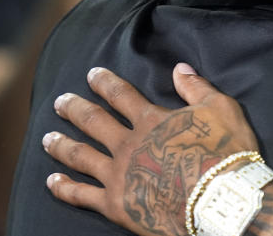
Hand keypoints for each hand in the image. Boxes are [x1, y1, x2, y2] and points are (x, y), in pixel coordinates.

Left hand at [44, 63, 272, 235]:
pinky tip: (51, 180)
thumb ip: (196, 87)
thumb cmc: (225, 153)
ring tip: (47, 138)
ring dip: (62, 144)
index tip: (91, 73)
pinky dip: (63, 187)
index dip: (105, 82)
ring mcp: (117, 175)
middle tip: (60, 101)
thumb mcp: (220, 109)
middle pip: (94, 122)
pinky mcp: (114, 204)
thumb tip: (179, 68)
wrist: (220, 201)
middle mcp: (128, 145)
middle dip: (75, 109)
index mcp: (151, 120)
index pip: (121, 95)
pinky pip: (81, 195)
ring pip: (80, 156)